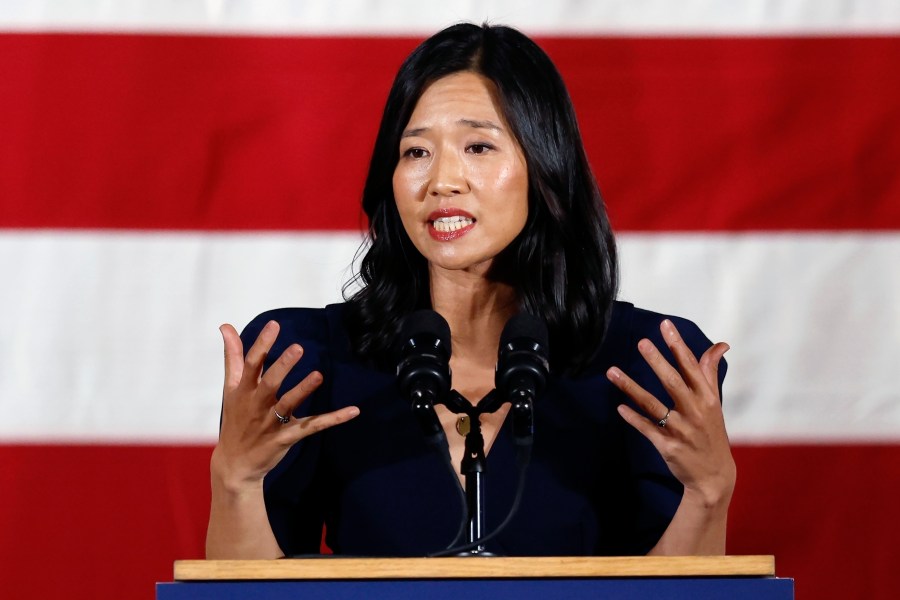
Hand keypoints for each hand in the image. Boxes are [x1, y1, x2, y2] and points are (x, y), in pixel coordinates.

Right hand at [212, 320, 359, 490]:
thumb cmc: (235, 420)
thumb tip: (226, 326)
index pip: (251, 365)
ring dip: (303, 390)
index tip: (274, 325)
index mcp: (243, 391)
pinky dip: (333, 419)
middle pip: (269, 384)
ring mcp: (272, 423)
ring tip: (318, 375)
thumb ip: (233, 357)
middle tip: (298, 348)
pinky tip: (352, 411)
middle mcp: (256, 406)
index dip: (261, 345)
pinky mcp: (286, 438)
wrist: (234, 464)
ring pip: (288, 405)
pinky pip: (312, 427)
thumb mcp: (230, 388)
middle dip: (282, 367)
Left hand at [607, 319, 734, 506]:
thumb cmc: (711, 433)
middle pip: (673, 383)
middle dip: (657, 362)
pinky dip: (633, 417)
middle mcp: (695, 412)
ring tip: (612, 371)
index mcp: (707, 398)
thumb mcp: (714, 403)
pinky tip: (619, 406)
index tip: (665, 326)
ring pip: (653, 405)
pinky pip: (647, 428)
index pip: (691, 367)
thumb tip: (721, 344)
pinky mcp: (668, 446)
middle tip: (641, 342)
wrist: (714, 477)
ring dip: (631, 387)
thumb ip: (710, 373)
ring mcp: (681, 430)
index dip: (678, 345)